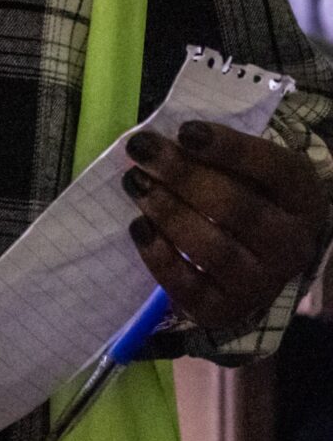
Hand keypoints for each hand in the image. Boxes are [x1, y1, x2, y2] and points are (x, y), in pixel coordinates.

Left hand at [124, 119, 330, 333]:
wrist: (255, 263)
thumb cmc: (246, 200)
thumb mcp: (248, 173)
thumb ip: (215, 157)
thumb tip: (160, 144)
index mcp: (303, 200)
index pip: (273, 169)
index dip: (228, 148)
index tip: (184, 131)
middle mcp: (291, 245)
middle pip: (236, 208)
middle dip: (182, 175)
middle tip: (141, 150)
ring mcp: (262, 283)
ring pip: (214, 249)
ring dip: (167, 212)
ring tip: (135, 183)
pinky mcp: (226, 310)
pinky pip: (189, 286)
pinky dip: (159, 256)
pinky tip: (138, 227)